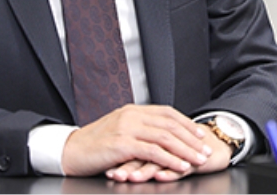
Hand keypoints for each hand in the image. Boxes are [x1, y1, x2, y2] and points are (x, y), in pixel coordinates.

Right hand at [60, 105, 213, 179]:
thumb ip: (137, 129)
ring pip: (165, 137)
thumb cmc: (94, 145)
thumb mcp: (118, 131)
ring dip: (186, 150)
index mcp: (132, 110)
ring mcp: (127, 128)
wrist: (70, 151)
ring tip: (199, 160)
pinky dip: (170, 159)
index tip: (200, 134)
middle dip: (191, 139)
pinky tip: (181, 166)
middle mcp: (132, 115)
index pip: (167, 113)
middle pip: (170, 125)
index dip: (185, 123)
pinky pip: (153, 151)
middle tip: (206, 150)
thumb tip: (158, 135)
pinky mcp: (122, 144)